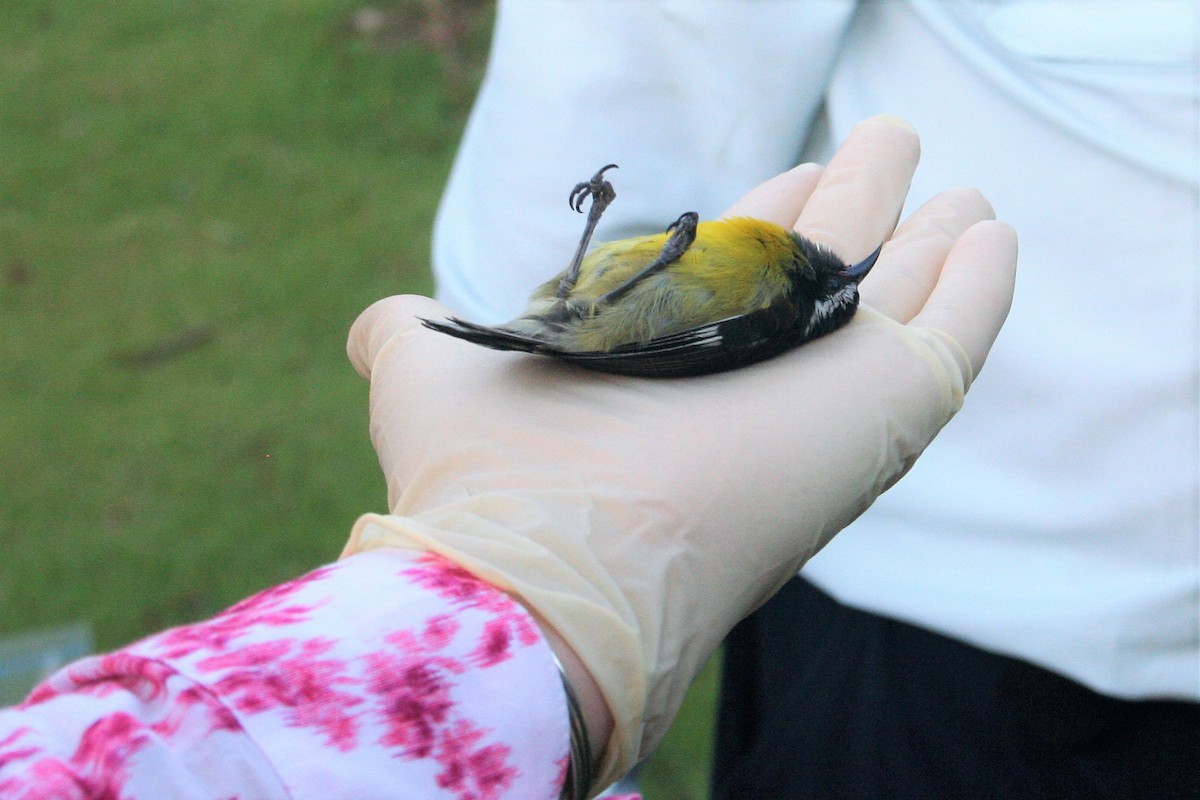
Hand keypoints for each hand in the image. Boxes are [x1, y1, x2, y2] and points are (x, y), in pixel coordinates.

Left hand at [342, 116, 1016, 790]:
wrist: (555, 561)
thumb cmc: (487, 472)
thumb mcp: (431, 378)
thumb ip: (407, 340)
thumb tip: (382, 324)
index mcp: (672, 362)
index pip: (736, 274)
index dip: (767, 219)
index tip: (790, 176)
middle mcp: (751, 377)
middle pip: (823, 275)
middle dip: (855, 211)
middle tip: (883, 149)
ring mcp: (825, 392)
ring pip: (896, 296)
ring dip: (928, 239)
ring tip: (954, 186)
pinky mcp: (889, 407)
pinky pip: (956, 334)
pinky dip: (981, 288)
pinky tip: (994, 238)